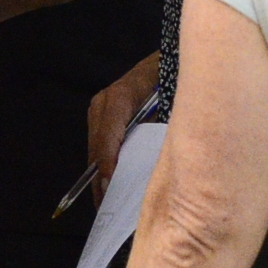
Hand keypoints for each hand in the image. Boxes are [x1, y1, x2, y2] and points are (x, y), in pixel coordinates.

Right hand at [85, 56, 160, 195]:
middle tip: (108, 207)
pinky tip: (109, 185)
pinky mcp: (102, 114)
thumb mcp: (169, 105)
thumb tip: (149, 168)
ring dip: (100, 175)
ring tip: (107, 203)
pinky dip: (104, 164)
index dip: (108, 167)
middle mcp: (104, 102)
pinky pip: (100, 144)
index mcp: (121, 97)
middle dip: (101, 179)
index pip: (107, 139)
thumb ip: (156, 134)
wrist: (169, 59)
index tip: (110, 189)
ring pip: (95, 148)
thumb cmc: (172, 81)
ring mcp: (100, 107)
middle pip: (96, 148)